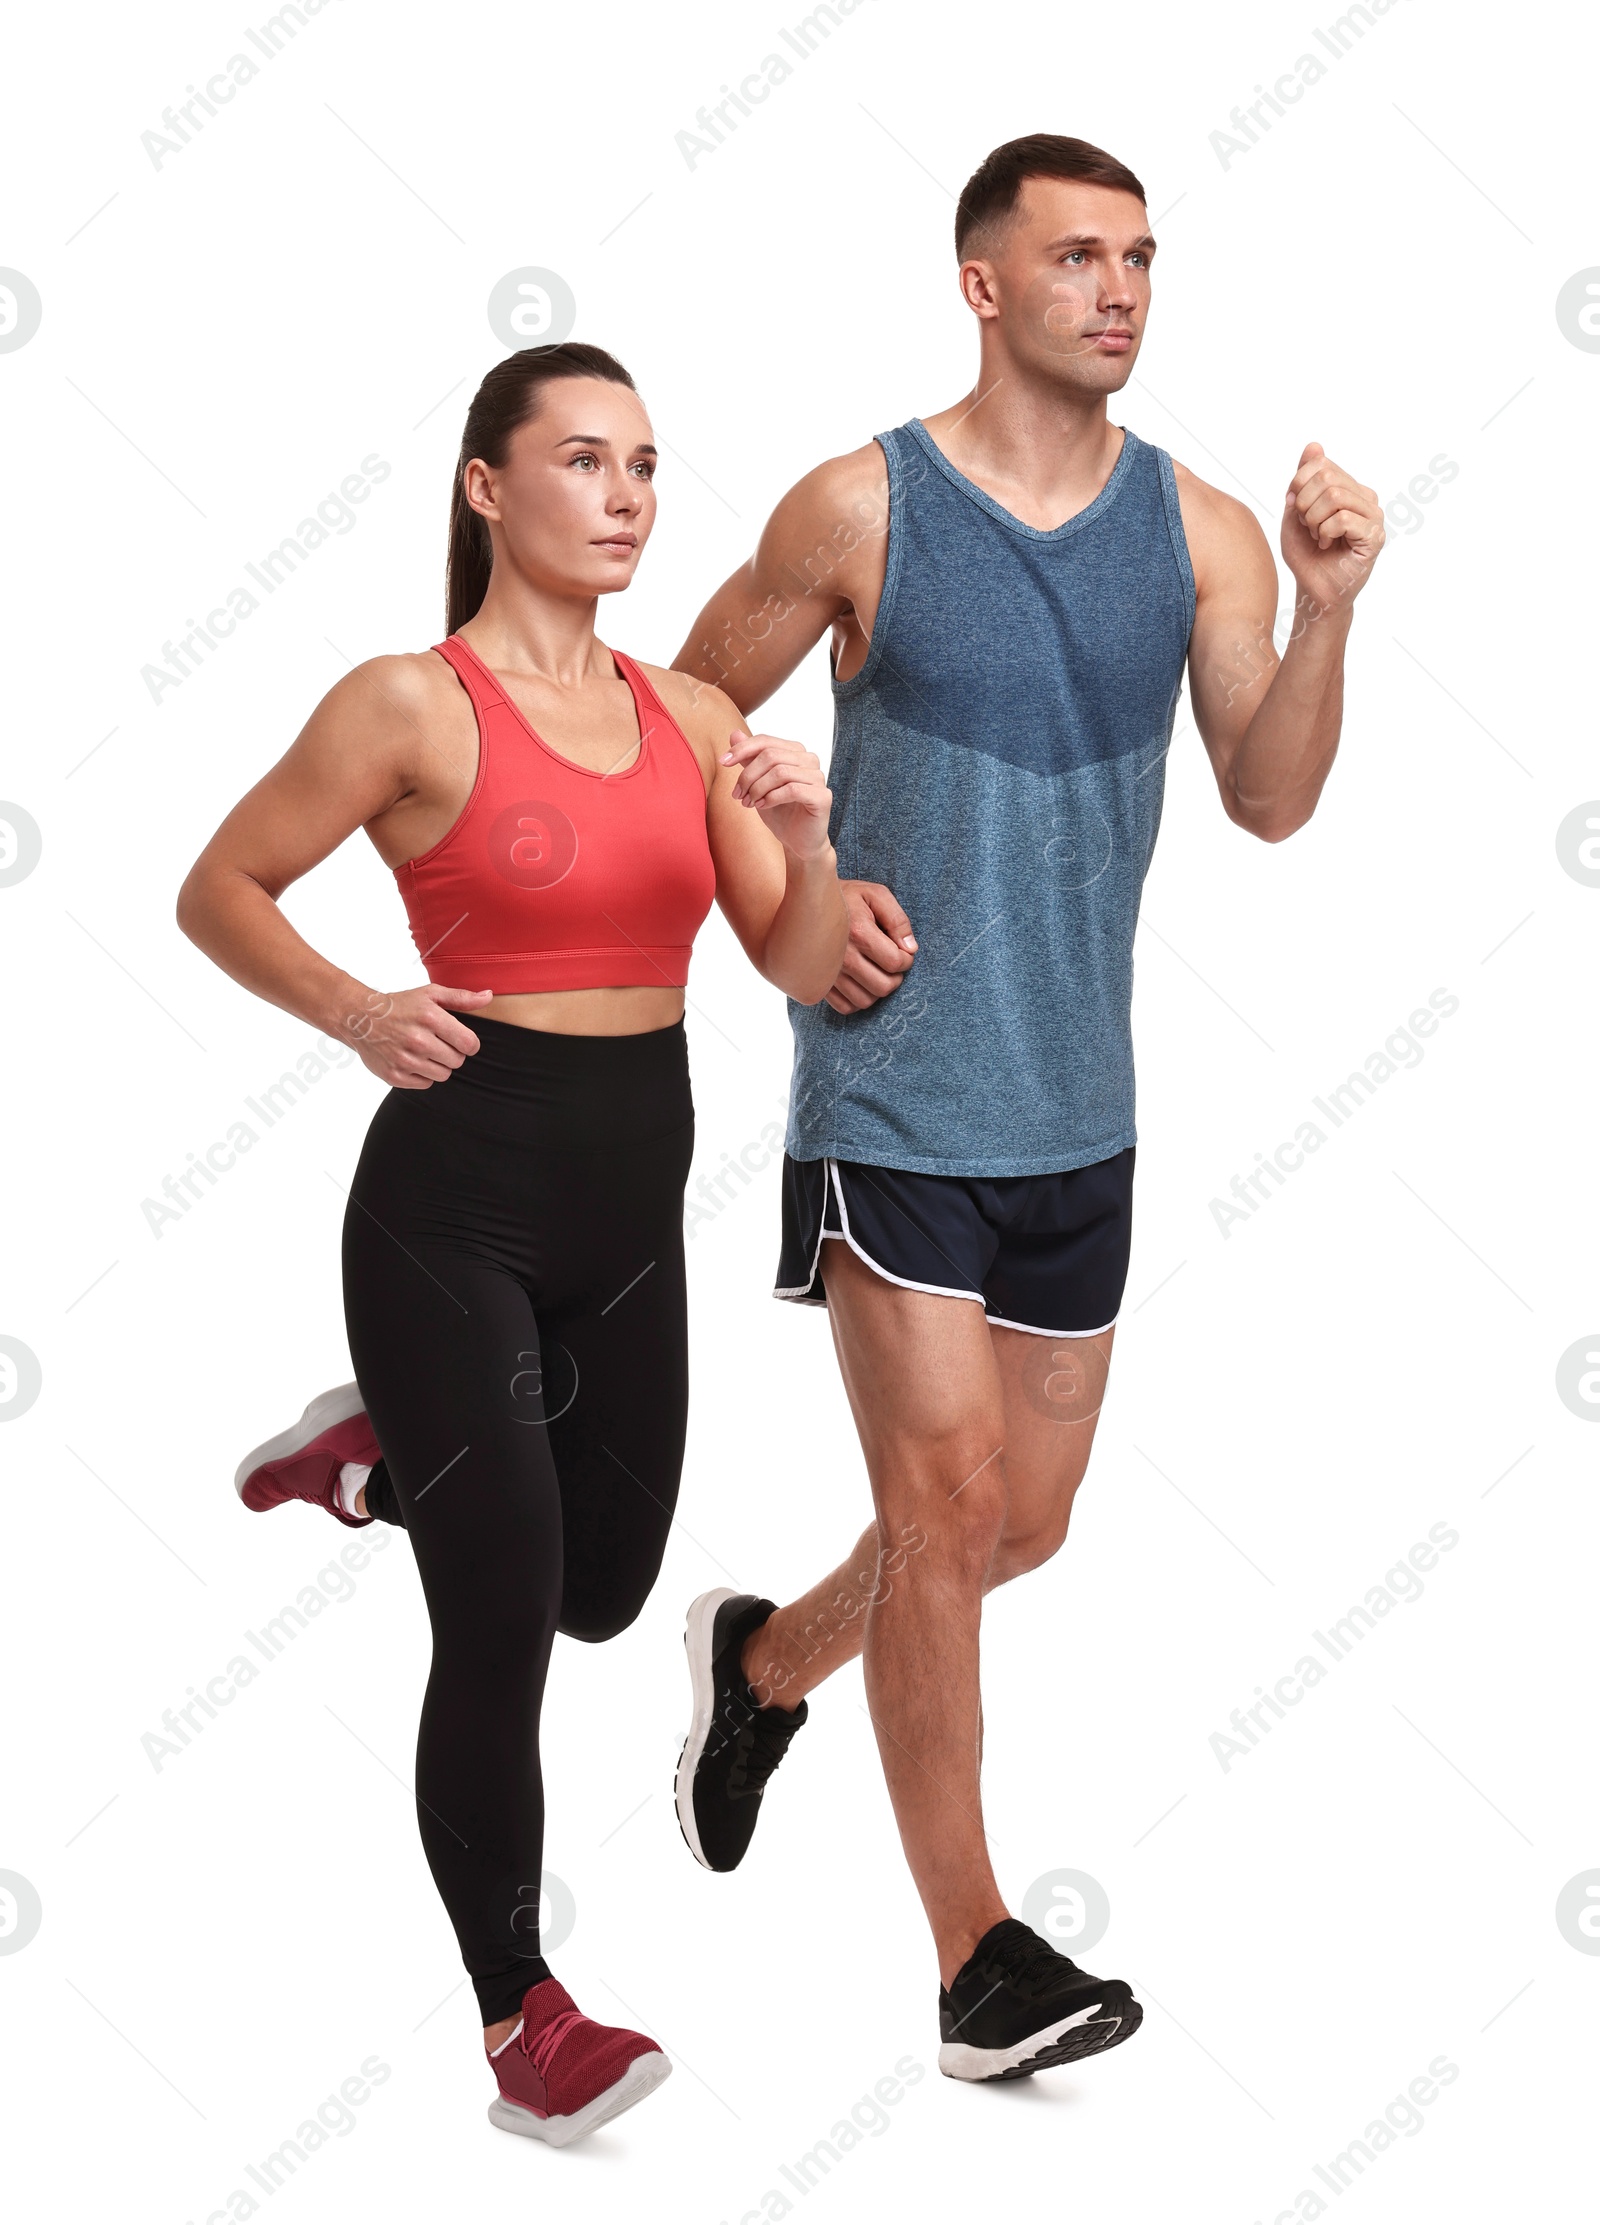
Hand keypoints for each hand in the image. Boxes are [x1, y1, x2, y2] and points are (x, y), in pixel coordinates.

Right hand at [341, 983, 493, 1087]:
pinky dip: (422, 1074)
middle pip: (457, 1061)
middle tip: (438, 1043)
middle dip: (453, 1053)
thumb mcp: (430, 994)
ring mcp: (405, 1060)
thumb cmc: (400, 1005)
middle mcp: (417, 1040)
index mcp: (430, 1018)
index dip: (469, 1043)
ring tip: (425, 1051)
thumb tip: (488, 996)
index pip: (470, 1044)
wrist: (360, 1018)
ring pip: (443, 1074)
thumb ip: (461, 998)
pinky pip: (425, 1084)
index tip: (459, 1039)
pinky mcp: (394, 1076)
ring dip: (438, 1065)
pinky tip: (413, 1060)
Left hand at [721, 732, 833, 858]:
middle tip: (737, 795)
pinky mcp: (822, 796)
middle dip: (748, 776)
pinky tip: (762, 806)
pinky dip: (771, 798)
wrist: (798, 841)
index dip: (742, 749)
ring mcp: (818, 777)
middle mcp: (810, 759)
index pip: (766, 741)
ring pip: (780, 772)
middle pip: (770, 756)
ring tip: (749, 803)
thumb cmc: (779, 811)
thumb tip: (734, 733)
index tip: (723, 762)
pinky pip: (792, 790)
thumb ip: (749, 759)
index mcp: (795, 751)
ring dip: (757, 789)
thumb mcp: (757, 783)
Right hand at [824, 881, 916, 1012]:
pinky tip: (860, 982)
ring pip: (865, 1001)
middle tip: (892, 963)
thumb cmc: (846, 898)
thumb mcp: (876, 895)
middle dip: (895, 977)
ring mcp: (829, 973)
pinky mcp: (819, 983)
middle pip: (883, 987)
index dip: (907, 959)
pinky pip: (845, 1007)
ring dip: (877, 990)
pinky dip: (857, 1000)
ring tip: (876, 971)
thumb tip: (911, 949)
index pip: (895, 963)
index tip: (903, 951)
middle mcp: (843, 957)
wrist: (807, 902)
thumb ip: (898, 919)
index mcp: (859, 932)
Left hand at [1282, 442, 1384, 607]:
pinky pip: (1343, 518)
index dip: (1299, 484)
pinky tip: (1328, 544)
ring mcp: (1373, 515)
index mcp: (1348, 487)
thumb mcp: (1295, 511)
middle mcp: (1365, 497)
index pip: (1321, 463)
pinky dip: (1326, 531)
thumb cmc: (1306, 553)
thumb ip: (1303, 479)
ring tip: (1318, 536)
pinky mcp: (1375, 536)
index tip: (1295, 508)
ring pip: (1335, 496)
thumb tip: (1314, 445)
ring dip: (1314, 520)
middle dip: (1305, 503)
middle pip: (1328, 476)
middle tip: (1307, 526)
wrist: (1314, 589)